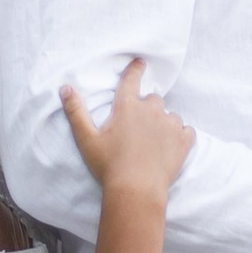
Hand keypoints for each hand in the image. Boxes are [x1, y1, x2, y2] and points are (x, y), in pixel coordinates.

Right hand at [62, 57, 193, 203]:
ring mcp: (170, 124)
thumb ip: (76, 111)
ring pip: (170, 115)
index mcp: (127, 107)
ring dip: (163, 123)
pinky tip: (171, 147)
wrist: (136, 190)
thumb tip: (65, 87)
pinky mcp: (183, 140)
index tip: (140, 62)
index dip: (135, 69)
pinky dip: (180, 136)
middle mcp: (151, 110)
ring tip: (154, 142)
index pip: (131, 80)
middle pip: (153, 99)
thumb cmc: (109, 165)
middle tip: (138, 128)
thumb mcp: (86, 139)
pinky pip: (186, 130)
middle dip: (147, 109)